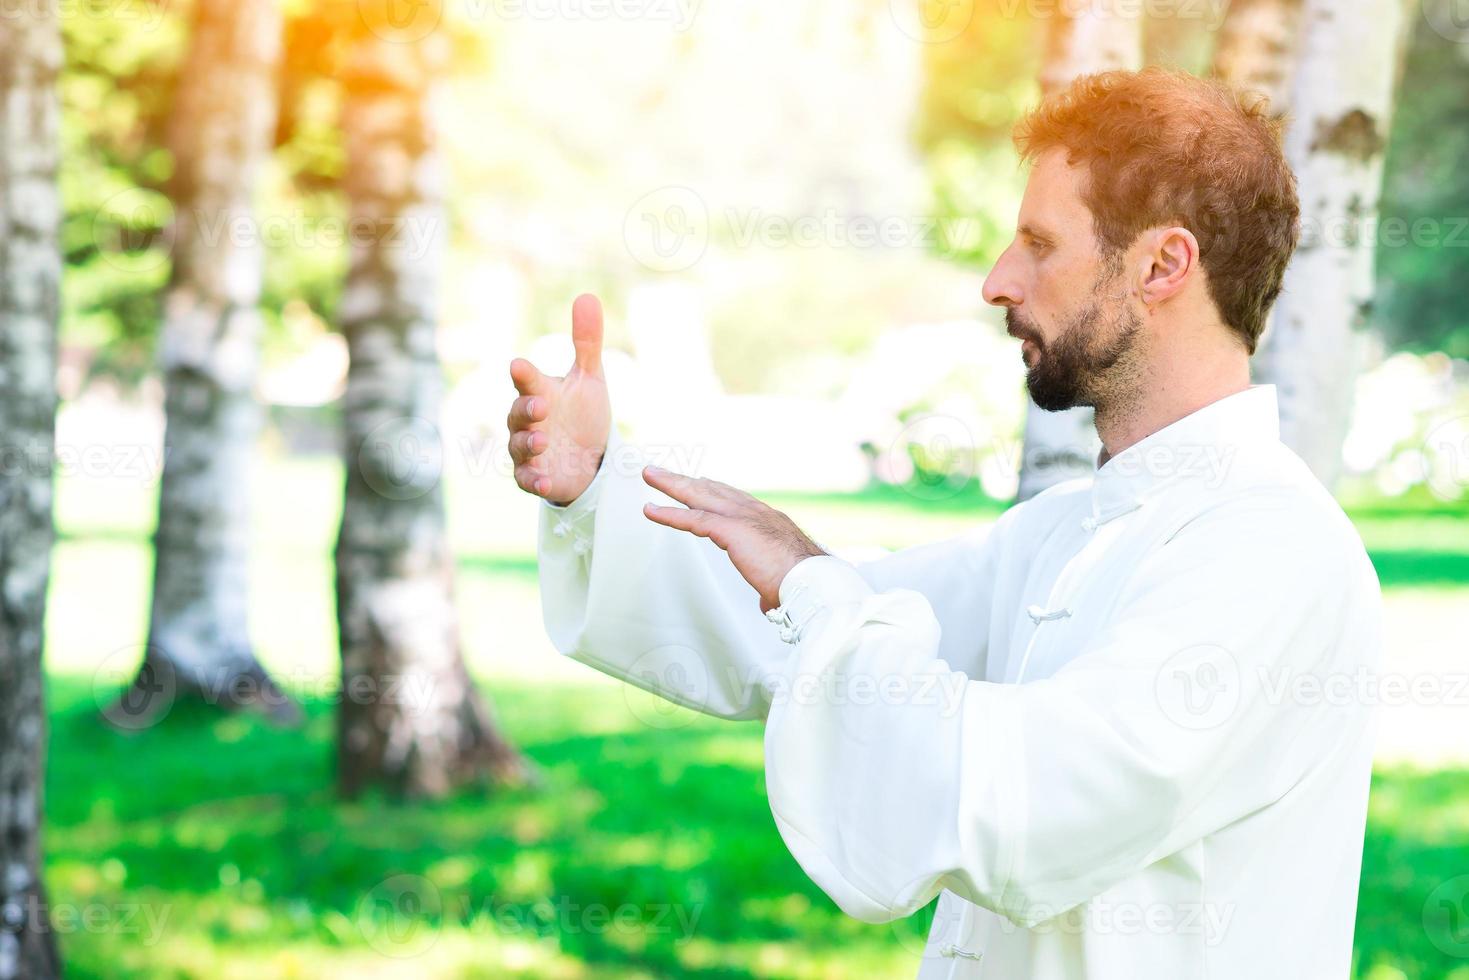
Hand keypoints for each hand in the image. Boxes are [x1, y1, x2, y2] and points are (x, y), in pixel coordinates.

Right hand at [508, 294, 613, 506]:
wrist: (590, 457)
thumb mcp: (590, 378)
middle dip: (526, 409)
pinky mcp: (533, 476)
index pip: (528, 380)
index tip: (518, 364)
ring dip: (529, 443)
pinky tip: (543, 481)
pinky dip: (533, 479)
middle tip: (540, 406)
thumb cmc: (583, 413)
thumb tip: (587, 295)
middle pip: (518, 413)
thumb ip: (586, 342)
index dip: (524, 373)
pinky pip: (526, 479)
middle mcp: (528, 421)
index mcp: (540, 392)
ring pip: (518, 446)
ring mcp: (528, 450)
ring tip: (543, 441)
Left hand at [641, 466, 827, 613]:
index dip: (713, 490)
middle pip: (713, 489)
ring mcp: (744, 518)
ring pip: (700, 495)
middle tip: (663, 472)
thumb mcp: (782, 584)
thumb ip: (770, 588)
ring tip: (650, 475)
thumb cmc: (804, 587)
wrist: (813, 583)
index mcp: (768, 521)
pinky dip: (670, 514)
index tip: (698, 482)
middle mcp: (756, 512)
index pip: (735, 499)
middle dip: (687, 479)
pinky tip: (651, 509)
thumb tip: (768, 602)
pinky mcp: (732, 530)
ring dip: (672, 484)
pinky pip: (693, 519)